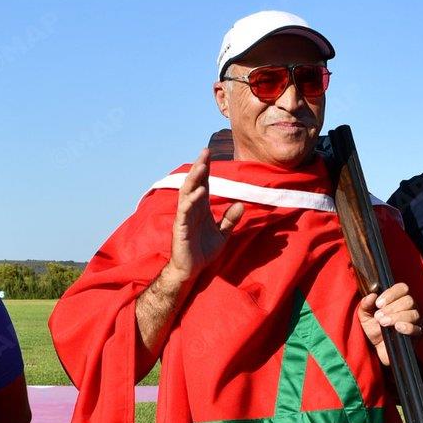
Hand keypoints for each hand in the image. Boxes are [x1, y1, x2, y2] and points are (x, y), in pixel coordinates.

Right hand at [167, 148, 244, 282]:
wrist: (191, 270)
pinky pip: (185, 211)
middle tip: (204, 152)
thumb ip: (230, 220)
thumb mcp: (222, 234)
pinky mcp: (181, 228)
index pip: (202, 184)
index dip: (205, 169)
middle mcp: (190, 209)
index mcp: (200, 208)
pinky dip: (191, 200)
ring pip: (187, 193)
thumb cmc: (202, 251)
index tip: (208, 153)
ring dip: (194, 179)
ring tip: (201, 167)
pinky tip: (199, 192)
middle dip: (198, 167)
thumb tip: (241, 204)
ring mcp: (184, 217)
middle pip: (193, 183)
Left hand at [357, 282, 419, 365]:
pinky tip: (397, 327)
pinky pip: (416, 328)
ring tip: (383, 323)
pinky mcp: (415, 334)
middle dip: (391, 307)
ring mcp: (413, 320)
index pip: (402, 288)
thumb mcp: (364, 316)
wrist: (378, 348)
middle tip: (378, 316)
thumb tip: (371, 295)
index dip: (391, 294)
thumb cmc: (373, 328)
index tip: (378, 303)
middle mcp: (408, 307)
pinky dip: (406, 327)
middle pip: (408, 300)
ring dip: (396, 317)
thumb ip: (365, 304)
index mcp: (397, 299)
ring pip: (412, 313)